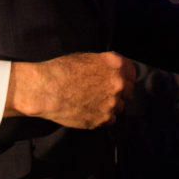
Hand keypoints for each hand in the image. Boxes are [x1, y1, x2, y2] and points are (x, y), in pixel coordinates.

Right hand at [5, 52, 136, 127]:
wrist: (45, 90)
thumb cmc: (61, 70)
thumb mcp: (86, 58)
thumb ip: (104, 64)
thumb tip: (112, 69)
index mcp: (115, 65)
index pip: (132, 71)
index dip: (125, 75)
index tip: (120, 79)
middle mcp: (118, 84)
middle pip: (129, 90)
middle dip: (119, 91)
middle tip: (104, 92)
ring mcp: (112, 103)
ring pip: (120, 106)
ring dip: (111, 105)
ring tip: (94, 102)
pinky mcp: (103, 119)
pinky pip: (110, 120)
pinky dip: (103, 117)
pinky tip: (90, 111)